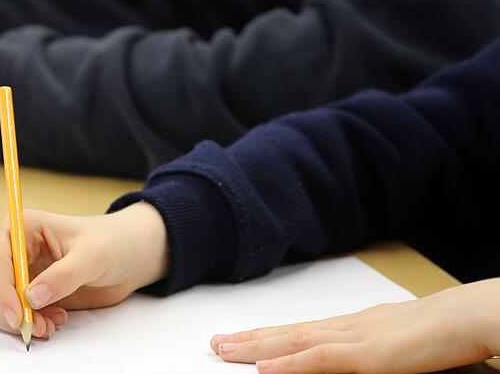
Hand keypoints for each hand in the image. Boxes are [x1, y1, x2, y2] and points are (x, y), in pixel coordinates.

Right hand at [0, 203, 168, 338]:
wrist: (128, 257)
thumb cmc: (111, 243)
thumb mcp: (92, 256)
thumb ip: (64, 276)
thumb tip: (31, 297)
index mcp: (23, 227)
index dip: (1, 290)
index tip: (17, 316)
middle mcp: (13, 249)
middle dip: (9, 310)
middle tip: (37, 327)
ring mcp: (18, 271)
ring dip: (16, 321)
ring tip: (49, 325)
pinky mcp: (26, 292)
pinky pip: (10, 313)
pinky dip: (26, 324)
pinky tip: (53, 321)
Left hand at [211, 277, 499, 373]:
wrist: (471, 317)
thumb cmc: (445, 334)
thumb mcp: (400, 346)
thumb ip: (373, 354)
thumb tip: (359, 359)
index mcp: (356, 326)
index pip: (302, 331)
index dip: (269, 336)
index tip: (242, 338)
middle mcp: (347, 328)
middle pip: (289, 334)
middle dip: (250, 339)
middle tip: (216, 342)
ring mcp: (355, 339)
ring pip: (295, 343)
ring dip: (257, 347)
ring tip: (224, 350)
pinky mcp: (368, 356)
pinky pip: (321, 360)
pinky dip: (291, 364)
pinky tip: (265, 368)